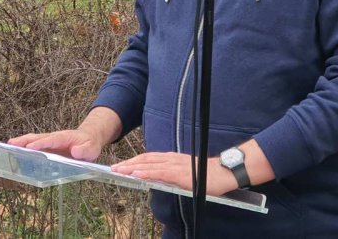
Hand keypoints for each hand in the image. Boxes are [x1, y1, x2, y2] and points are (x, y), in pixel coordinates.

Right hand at [9, 129, 103, 161]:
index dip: (40, 143)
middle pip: (38, 137)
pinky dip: (25, 147)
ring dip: (22, 142)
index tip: (30, 147)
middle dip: (25, 140)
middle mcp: (54, 138)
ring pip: (34, 139)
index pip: (51, 140)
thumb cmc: (90, 144)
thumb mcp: (92, 149)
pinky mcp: (47, 146)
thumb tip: (75, 151)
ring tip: (9, 146)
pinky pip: (35, 145)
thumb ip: (85, 150)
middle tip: (11, 144)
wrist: (89, 138)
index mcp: (64, 137)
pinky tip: (15, 153)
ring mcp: (50, 141)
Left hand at [111, 153, 237, 196]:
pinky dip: (146, 173)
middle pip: (145, 159)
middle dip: (128, 164)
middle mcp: (171, 159)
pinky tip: (136, 175)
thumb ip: (172, 174)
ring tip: (119, 171)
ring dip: (133, 167)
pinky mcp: (180, 174)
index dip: (134, 161)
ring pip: (149, 164)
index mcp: (172, 158)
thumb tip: (158, 179)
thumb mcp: (186, 172)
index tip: (121, 165)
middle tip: (113, 168)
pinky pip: (159, 172)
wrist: (223, 172)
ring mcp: (175, 165)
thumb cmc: (206, 175)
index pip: (149, 158)